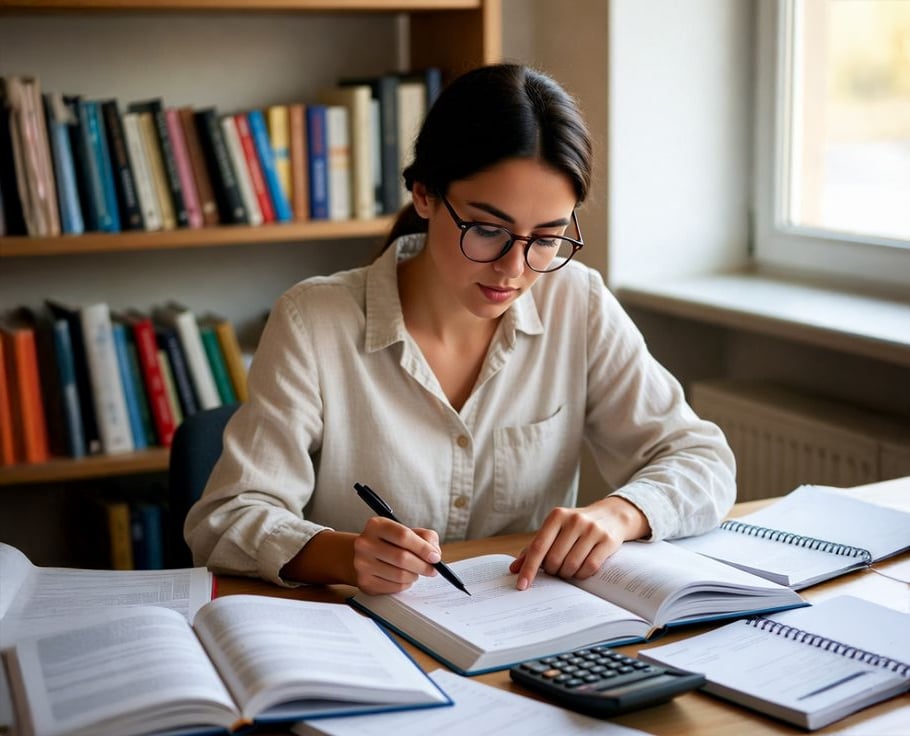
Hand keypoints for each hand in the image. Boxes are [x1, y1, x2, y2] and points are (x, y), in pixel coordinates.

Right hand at [352, 516, 441, 594]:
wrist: (364, 555)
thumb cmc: (391, 542)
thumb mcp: (406, 531)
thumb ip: (425, 537)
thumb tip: (434, 553)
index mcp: (376, 525)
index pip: (403, 536)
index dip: (423, 548)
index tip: (435, 557)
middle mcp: (365, 543)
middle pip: (402, 558)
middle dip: (423, 566)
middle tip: (433, 570)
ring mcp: (362, 564)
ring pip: (399, 575)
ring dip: (414, 576)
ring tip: (415, 572)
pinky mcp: (364, 582)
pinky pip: (394, 587)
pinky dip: (405, 584)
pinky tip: (404, 578)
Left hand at [508, 496, 649, 590]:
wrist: (611, 515)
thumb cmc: (576, 526)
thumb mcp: (555, 530)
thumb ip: (535, 548)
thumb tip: (514, 569)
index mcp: (557, 516)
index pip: (538, 546)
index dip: (529, 568)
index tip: (522, 585)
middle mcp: (574, 520)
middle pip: (554, 559)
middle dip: (552, 571)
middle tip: (555, 569)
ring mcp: (592, 530)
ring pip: (571, 565)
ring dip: (566, 574)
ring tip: (567, 569)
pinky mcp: (607, 540)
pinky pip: (589, 567)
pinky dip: (581, 575)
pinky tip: (580, 571)